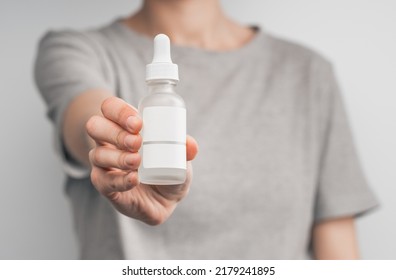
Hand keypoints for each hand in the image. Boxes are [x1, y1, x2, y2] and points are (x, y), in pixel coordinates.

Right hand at [86, 97, 197, 224]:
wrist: (164, 200)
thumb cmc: (168, 168)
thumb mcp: (180, 157)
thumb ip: (185, 149)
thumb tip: (190, 144)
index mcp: (124, 126)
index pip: (110, 108)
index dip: (119, 111)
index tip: (138, 122)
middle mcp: (108, 142)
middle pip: (95, 126)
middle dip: (115, 132)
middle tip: (137, 141)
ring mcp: (104, 165)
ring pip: (97, 155)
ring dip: (118, 156)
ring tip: (137, 161)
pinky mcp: (106, 187)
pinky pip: (103, 181)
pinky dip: (119, 180)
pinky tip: (134, 179)